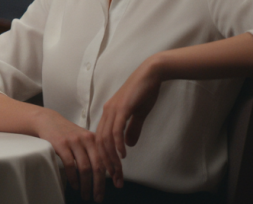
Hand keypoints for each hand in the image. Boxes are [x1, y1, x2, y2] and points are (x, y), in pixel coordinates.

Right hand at [33, 108, 108, 202]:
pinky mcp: (61, 144)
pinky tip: (75, 185)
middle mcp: (87, 139)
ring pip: (84, 168)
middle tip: (98, 197)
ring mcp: (74, 141)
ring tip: (85, 195)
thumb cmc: (68, 133)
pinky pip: (70, 165)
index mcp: (95, 139)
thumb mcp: (84, 138)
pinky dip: (74, 178)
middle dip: (99, 185)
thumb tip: (107, 172)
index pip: (108, 158)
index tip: (118, 185)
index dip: (115, 173)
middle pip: (97, 166)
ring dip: (86, 185)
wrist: (49, 121)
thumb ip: (94, 151)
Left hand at [95, 57, 162, 187]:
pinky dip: (118, 143)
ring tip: (117, 170)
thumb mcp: (138, 114)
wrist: (151, 74)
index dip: (104, 156)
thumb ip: (132, 129)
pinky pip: (116, 129)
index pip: (101, 139)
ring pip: (107, 138)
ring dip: (111, 156)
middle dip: (106, 161)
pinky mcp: (122, 108)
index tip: (111, 171)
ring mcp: (113, 109)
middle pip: (100, 142)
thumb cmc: (145, 92)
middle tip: (113, 177)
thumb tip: (128, 145)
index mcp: (109, 114)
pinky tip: (122, 154)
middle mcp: (107, 112)